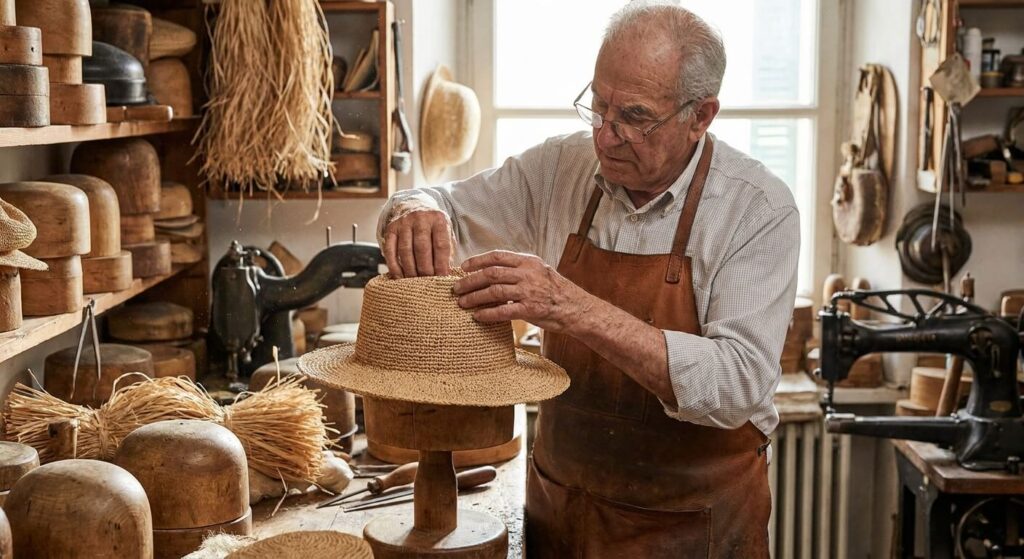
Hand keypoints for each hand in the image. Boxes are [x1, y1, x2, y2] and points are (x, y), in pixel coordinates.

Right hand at [383, 209, 451, 277]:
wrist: (415, 206)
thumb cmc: (433, 227)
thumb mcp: (445, 232)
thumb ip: (447, 251)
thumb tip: (445, 276)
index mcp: (438, 219)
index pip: (440, 245)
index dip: (441, 264)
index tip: (442, 278)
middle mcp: (420, 218)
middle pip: (422, 248)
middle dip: (425, 269)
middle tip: (427, 282)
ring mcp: (403, 223)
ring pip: (405, 251)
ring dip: (410, 270)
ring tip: (414, 282)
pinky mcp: (390, 229)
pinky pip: (390, 250)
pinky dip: (394, 266)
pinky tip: (399, 277)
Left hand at [453, 250, 593, 333]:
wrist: (575, 308)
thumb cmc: (554, 290)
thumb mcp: (539, 271)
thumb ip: (519, 269)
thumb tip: (492, 270)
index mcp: (528, 262)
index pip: (497, 256)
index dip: (477, 261)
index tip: (463, 267)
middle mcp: (527, 274)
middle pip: (491, 273)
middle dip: (470, 280)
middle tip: (456, 288)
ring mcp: (529, 291)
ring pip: (494, 291)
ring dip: (474, 297)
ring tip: (462, 303)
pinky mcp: (530, 309)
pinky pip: (503, 311)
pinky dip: (487, 314)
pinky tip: (478, 316)